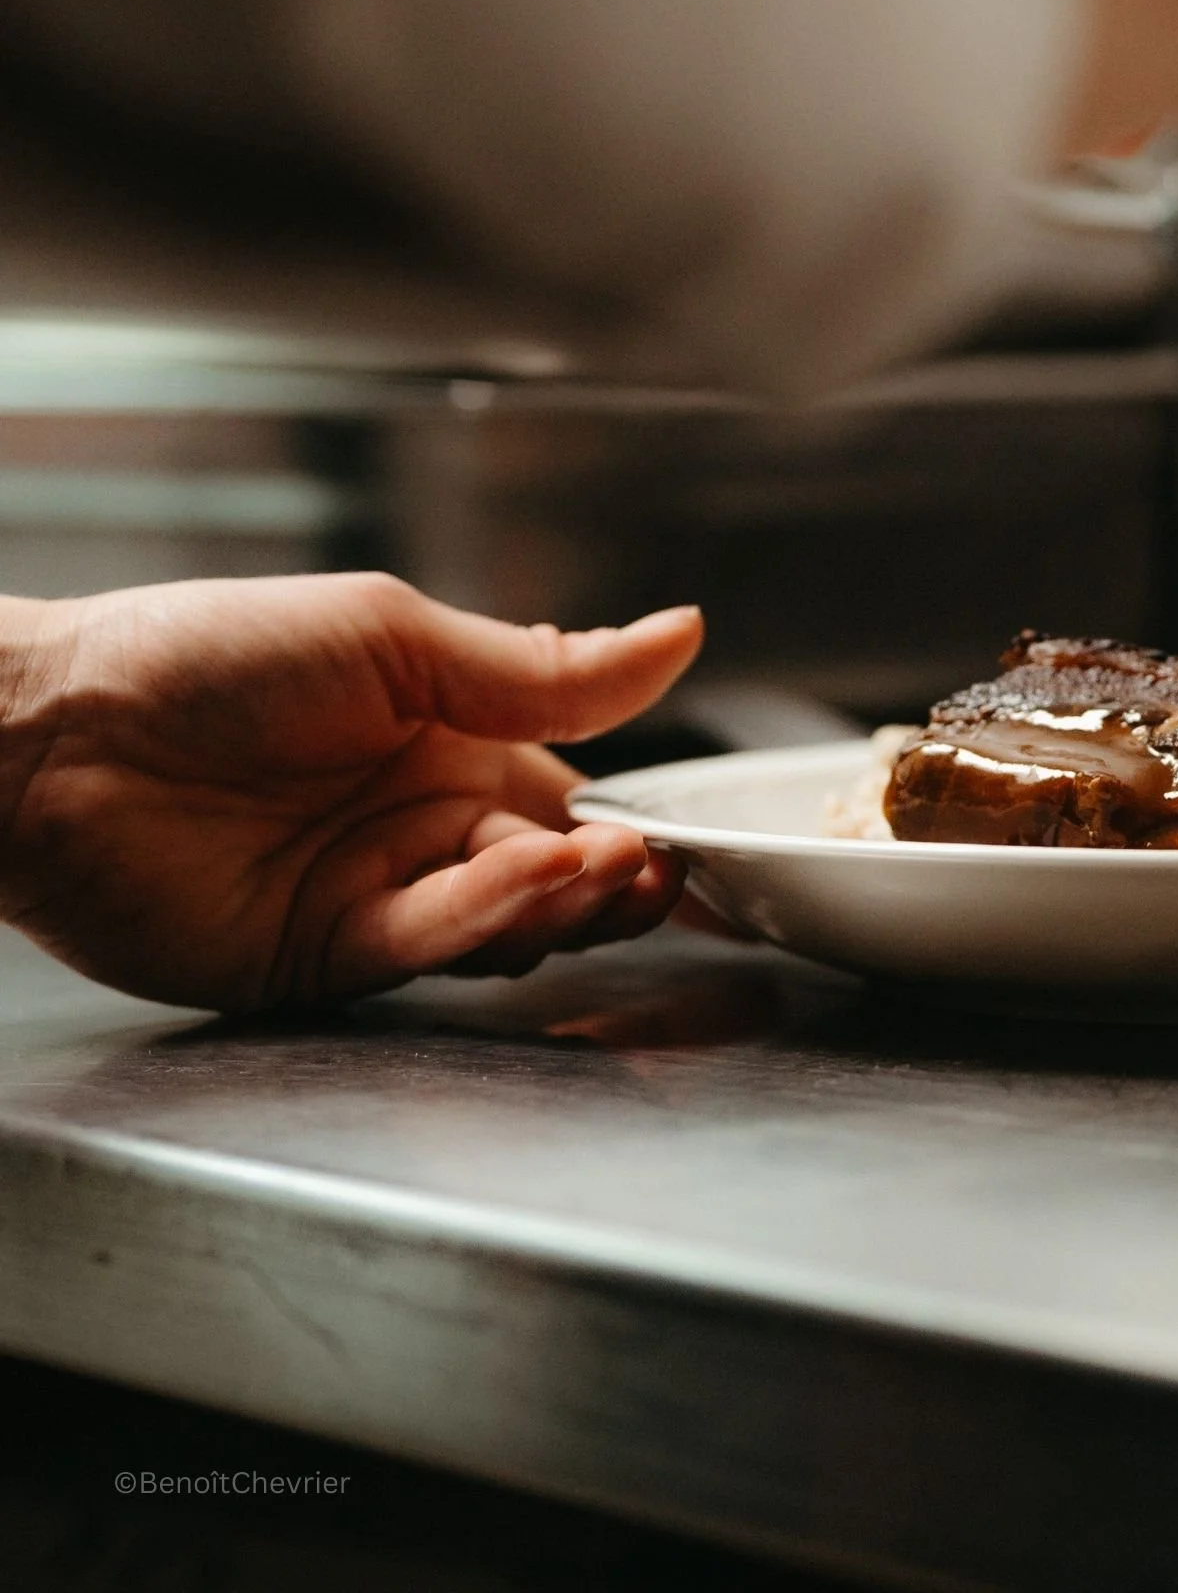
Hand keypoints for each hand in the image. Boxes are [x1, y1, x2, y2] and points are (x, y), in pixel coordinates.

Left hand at [0, 574, 703, 1011]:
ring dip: (561, 899)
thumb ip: (541, 668)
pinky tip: (512, 868)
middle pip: (558, 878)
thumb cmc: (207, 657)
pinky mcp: (326, 959)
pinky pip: (431, 945)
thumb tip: (680, 635)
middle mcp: (425, 828)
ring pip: (508, 923)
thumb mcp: (396, 638)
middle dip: (615, 880)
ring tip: (595, 865)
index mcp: (455, 744)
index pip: (579, 800)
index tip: (696, 835)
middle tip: (651, 868)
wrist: (51, 734)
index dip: (639, 825)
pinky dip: (484, 913)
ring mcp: (379, 898)